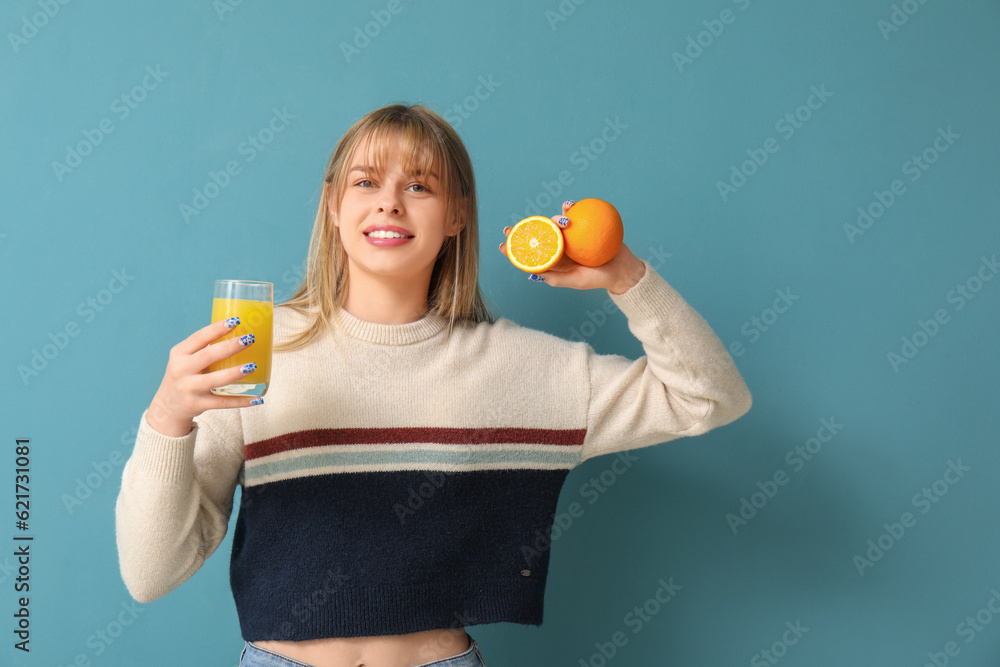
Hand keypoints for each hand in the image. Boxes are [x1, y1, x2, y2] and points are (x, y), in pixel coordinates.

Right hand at [145, 318, 261, 436]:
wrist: (168, 406)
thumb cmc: (184, 376)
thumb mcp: (185, 359)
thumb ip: (203, 348)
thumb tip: (237, 332)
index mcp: (179, 353)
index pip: (199, 337)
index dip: (217, 328)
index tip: (236, 320)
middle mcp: (181, 370)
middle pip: (208, 355)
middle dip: (230, 346)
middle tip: (249, 339)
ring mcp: (189, 389)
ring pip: (215, 380)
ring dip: (235, 373)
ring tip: (253, 366)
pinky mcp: (197, 405)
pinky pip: (223, 403)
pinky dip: (241, 401)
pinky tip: (257, 399)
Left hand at [499, 200, 644, 292]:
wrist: (623, 270)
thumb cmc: (599, 279)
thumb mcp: (577, 281)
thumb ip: (557, 279)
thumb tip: (533, 274)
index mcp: (555, 260)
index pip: (533, 253)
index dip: (516, 249)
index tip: (502, 244)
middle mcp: (560, 246)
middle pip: (540, 234)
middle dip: (524, 229)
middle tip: (510, 227)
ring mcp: (572, 235)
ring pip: (555, 223)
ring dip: (552, 218)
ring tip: (559, 220)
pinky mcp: (584, 226)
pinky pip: (576, 214)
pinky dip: (571, 207)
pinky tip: (569, 205)